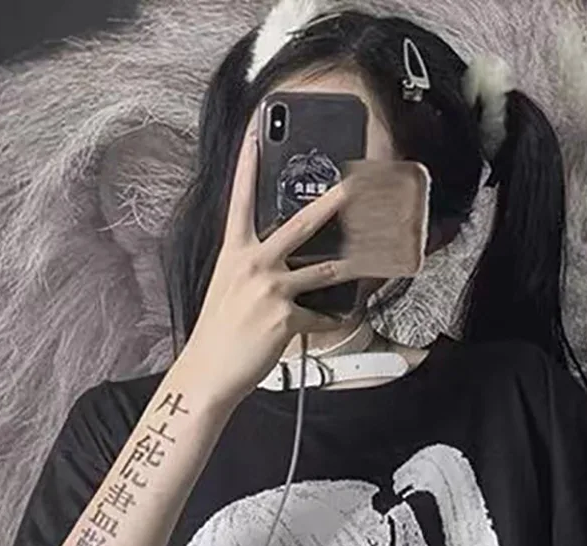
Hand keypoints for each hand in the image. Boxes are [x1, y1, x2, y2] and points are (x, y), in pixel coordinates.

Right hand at [179, 116, 356, 407]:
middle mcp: (253, 264)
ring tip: (376, 252)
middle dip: (331, 203)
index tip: (255, 134)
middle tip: (353, 185)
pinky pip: (321, 315)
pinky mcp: (287, 316)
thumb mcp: (229, 287)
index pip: (240, 200)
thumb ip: (253, 267)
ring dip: (353, 264)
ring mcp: (271, 289)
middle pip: (300, 225)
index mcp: (234, 252)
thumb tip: (284, 259)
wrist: (210, 370)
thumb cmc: (219, 331)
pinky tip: (335, 321)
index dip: (246, 165)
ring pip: (324, 269)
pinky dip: (330, 320)